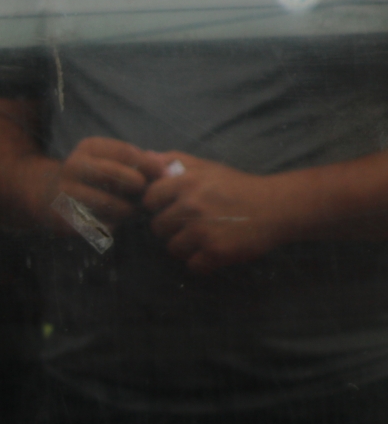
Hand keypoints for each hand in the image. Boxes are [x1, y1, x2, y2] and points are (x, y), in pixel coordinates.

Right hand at [35, 136, 159, 230]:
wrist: (44, 194)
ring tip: (128, 211)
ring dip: (128, 211)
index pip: (127, 153)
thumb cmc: (91, 176)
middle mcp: (74, 166)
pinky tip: (109, 222)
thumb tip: (171, 169)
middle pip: (122, 177)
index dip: (150, 165)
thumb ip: (139, 161)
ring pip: (114, 205)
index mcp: (88, 147)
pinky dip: (112, 226)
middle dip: (140, 189)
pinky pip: (102, 226)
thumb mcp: (108, 159)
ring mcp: (66, 192)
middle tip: (145, 197)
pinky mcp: (64, 217)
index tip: (164, 176)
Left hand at [142, 153, 292, 272]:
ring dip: (186, 247)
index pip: (149, 199)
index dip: (159, 205)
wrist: (278, 206)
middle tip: (194, 223)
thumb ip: (174, 161)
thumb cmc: (237, 186)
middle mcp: (192, 205)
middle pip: (158, 227)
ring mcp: (204, 230)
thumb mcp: (207, 167)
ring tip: (206, 236)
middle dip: (172, 228)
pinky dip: (203, 262)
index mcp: (187, 181)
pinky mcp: (216, 251)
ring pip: (173, 248)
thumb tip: (145, 157)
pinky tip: (216, 250)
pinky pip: (193, 266)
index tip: (174, 206)